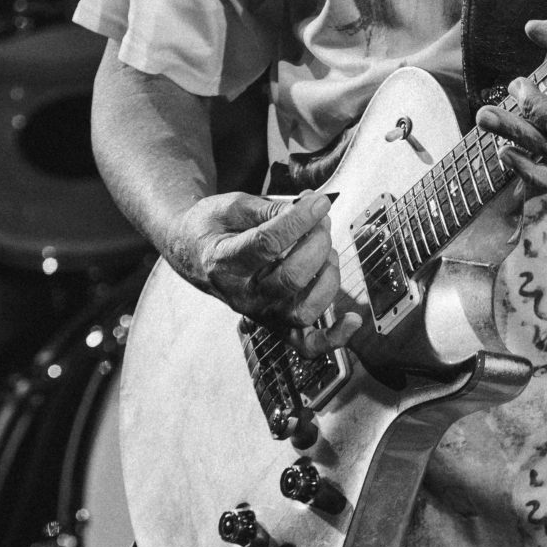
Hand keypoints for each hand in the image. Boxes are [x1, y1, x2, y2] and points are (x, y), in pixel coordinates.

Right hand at [170, 190, 346, 345]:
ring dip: (328, 278)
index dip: (299, 220)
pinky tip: (353, 320)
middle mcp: (242, 296)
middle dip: (317, 243)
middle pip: (291, 278)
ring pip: (304, 311)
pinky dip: (334, 338)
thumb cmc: (213, 228)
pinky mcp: (275, 324)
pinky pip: (307, 344)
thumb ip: (268, 207)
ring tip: (328, 251)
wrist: (192, 254)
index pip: (267, 244)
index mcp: (224, 262)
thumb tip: (307, 207)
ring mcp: (260, 314)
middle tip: (322, 220)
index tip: (318, 202)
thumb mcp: (231, 205)